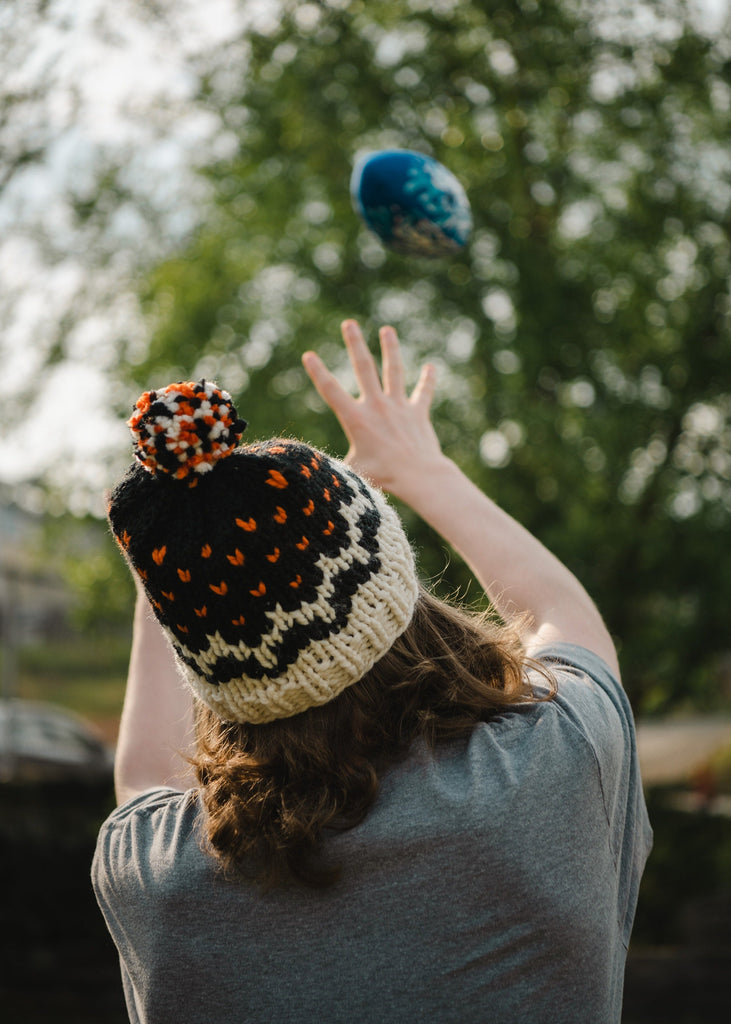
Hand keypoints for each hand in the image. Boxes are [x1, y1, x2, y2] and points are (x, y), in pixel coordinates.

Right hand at [302, 320, 444, 502]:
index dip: (318, 372)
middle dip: (355, 344)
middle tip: (349, 323)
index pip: (331, 391)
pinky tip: (432, 366)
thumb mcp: (352, 470)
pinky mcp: (417, 412)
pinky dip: (428, 380)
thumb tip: (313, 469)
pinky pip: (424, 392)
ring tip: (387, 330)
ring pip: (394, 371)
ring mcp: (399, 407)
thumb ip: (335, 464)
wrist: (418, 476)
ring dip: (391, 349)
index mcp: (356, 419)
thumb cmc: (383, 478)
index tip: (309, 355)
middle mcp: (377, 406)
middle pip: (364, 368)